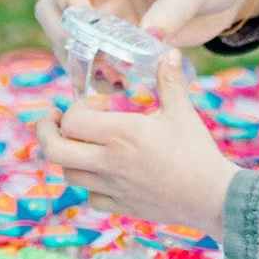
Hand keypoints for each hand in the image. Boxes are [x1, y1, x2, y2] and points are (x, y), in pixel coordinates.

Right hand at [35, 0, 258, 59]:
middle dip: (65, 38)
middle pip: (52, 8)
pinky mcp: (119, 34)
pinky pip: (94, 55)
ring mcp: (106, 9)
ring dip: (80, 61)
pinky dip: (98, 72)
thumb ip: (168, 13)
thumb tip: (145, 43)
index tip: (87, 29)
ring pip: (68, 37)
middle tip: (93, 63)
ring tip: (110, 79)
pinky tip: (117, 86)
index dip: (64, 1)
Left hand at [35, 48, 237, 238]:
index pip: (72, 120)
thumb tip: (167, 51)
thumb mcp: (182, 112)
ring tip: (80, 145)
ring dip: (68, 157)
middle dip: (46, 133)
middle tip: (53, 122)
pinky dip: (89, 185)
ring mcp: (112, 187)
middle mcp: (109, 162)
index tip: (97, 106)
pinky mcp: (121, 207)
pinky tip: (102, 173)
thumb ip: (168, 81)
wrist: (212, 198)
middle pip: (53, 151)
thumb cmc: (198, 153)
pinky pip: (90, 198)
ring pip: (68, 174)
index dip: (75, 109)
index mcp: (121, 134)